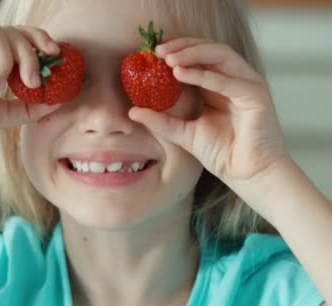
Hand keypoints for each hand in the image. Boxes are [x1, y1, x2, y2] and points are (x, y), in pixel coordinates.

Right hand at [0, 24, 61, 147]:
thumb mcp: (6, 112)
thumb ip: (31, 105)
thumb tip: (61, 100)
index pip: (17, 32)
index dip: (38, 38)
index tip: (55, 54)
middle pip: (9, 31)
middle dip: (27, 55)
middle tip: (33, 82)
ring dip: (5, 60)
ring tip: (0, 87)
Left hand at [128, 37, 288, 185]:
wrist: (247, 175)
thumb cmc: (222, 154)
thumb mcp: (183, 134)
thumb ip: (160, 121)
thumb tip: (132, 111)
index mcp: (218, 85)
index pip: (197, 58)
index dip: (176, 51)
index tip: (150, 53)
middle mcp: (234, 80)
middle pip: (209, 50)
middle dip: (182, 46)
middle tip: (157, 50)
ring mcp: (247, 85)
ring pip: (220, 56)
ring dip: (192, 53)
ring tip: (168, 59)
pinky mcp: (256, 96)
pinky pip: (229, 81)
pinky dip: (204, 75)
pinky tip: (181, 73)